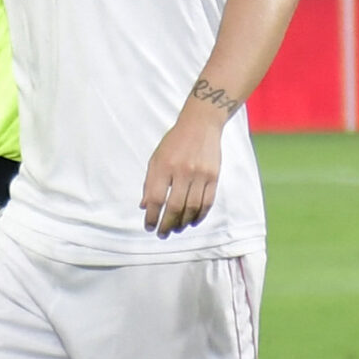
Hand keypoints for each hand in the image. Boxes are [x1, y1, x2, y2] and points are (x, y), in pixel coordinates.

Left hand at [141, 103, 224, 236]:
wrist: (201, 124)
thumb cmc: (175, 142)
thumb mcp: (156, 158)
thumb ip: (149, 182)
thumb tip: (144, 206)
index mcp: (164, 166)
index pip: (155, 198)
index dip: (151, 216)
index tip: (149, 226)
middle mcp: (182, 171)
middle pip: (174, 207)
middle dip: (167, 224)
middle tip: (163, 233)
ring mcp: (200, 174)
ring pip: (192, 207)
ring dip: (183, 222)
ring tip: (177, 228)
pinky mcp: (214, 176)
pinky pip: (207, 202)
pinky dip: (200, 215)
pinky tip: (192, 221)